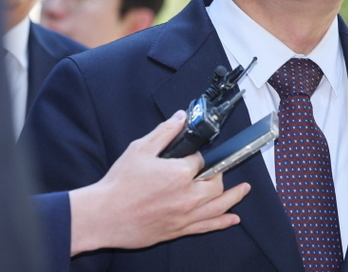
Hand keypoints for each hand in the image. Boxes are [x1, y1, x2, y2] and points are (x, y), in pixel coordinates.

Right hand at [69, 110, 250, 254]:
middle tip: (217, 169)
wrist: (102, 216)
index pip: (200, 160)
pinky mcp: (178, 230)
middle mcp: (187, 196)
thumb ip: (164, 132)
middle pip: (215, 183)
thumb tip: (180, 117)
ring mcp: (184, 216)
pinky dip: (223, 222)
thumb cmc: (119, 184)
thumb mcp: (140, 149)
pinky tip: (233, 219)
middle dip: (218, 173)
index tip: (190, 156)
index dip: (197, 156)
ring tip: (245, 189)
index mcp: (179, 173)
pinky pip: (207, 226)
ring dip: (234, 196)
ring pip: (218, 206)